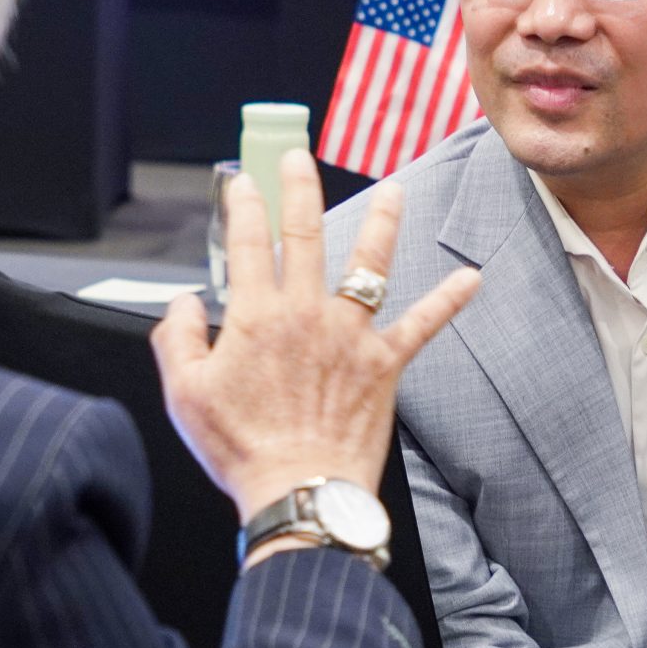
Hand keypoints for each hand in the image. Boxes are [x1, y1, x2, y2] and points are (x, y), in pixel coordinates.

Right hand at [152, 150, 479, 519]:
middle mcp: (306, 315)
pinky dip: (447, 300)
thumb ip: (175, 337)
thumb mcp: (184, 393)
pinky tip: (471, 278)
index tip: (241, 181)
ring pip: (367, 264)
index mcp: (255, 317)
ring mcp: (349, 336)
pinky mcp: (383, 365)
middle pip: (305, 235)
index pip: (247, 243)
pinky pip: (421, 325)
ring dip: (381, 222)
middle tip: (296, 156)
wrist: (299, 491)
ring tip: (391, 190)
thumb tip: (184, 301)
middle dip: (299, 187)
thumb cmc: (241, 449)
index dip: (242, 205)